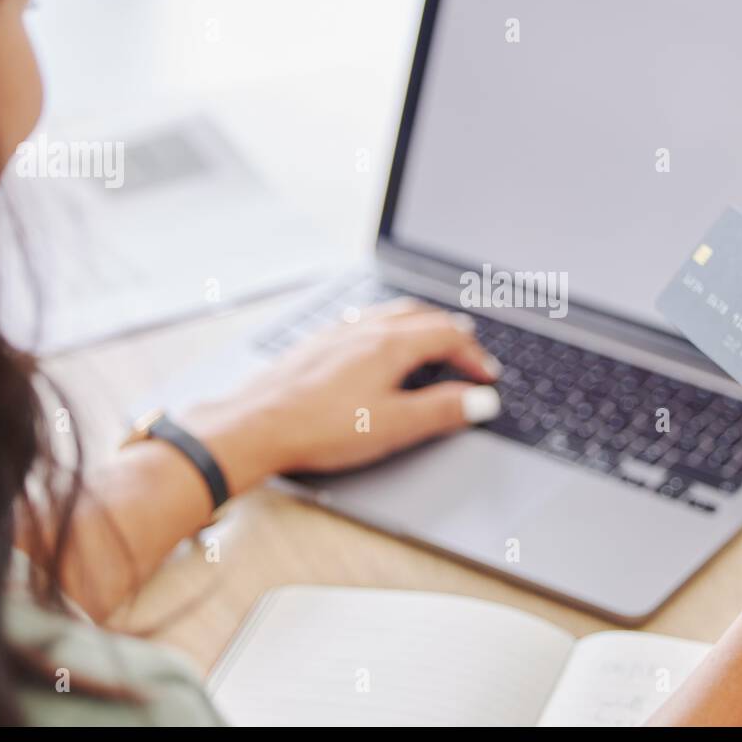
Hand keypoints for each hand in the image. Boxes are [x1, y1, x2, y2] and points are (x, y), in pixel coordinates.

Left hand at [183, 299, 501, 489]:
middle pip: (421, 315)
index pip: (448, 336)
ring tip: (431, 336)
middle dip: (452, 331)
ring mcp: (337, 332)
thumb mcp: (394, 426)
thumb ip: (442, 411)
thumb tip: (481, 400)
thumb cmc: (320, 427)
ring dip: (420, 322)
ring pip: (390, 313)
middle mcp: (365, 329)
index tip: (486, 376)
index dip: (474, 355)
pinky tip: (376, 342)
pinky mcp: (315, 343)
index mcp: (390, 344)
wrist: (254, 425)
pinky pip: (362, 321)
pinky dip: (386, 326)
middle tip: (468, 349)